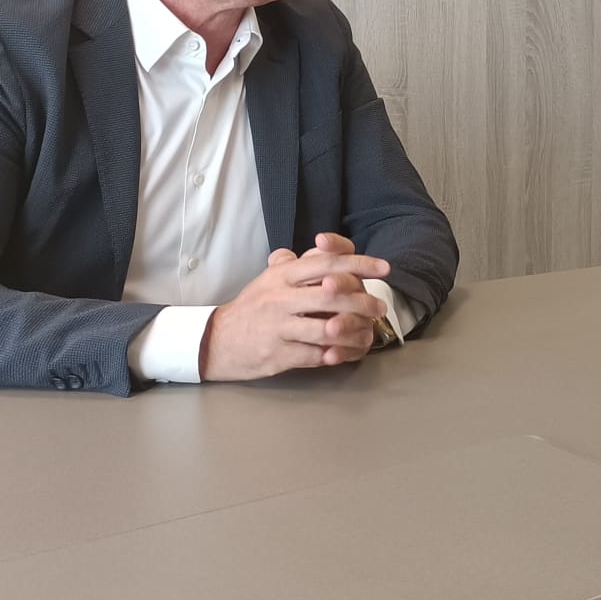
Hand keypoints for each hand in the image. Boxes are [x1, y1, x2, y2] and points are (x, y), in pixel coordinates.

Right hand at [201, 234, 393, 380]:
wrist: (216, 340)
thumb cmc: (253, 308)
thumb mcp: (270, 278)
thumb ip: (298, 262)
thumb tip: (325, 245)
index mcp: (282, 275)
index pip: (326, 263)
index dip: (358, 263)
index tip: (384, 268)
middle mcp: (280, 298)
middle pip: (332, 295)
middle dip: (363, 301)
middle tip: (379, 308)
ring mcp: (278, 327)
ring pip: (327, 328)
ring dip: (353, 332)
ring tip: (367, 333)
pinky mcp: (277, 354)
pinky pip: (314, 355)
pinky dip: (334, 355)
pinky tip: (344, 353)